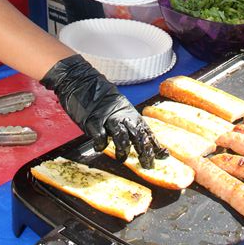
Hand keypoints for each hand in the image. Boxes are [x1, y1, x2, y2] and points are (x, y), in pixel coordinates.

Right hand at [41, 55, 168, 167]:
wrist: (81, 81)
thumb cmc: (98, 95)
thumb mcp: (118, 105)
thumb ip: (126, 120)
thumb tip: (137, 137)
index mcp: (128, 111)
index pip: (145, 129)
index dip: (154, 143)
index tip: (162, 155)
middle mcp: (121, 115)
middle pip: (137, 135)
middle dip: (144, 151)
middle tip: (147, 164)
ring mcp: (107, 118)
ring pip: (121, 136)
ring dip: (123, 150)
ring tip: (122, 158)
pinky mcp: (92, 121)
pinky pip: (99, 136)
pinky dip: (101, 144)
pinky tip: (100, 148)